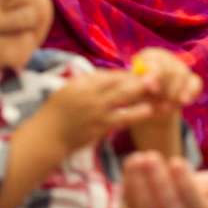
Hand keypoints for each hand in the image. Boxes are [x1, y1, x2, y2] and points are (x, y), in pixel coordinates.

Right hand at [38, 70, 154, 152]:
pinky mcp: (101, 129)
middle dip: (139, 82)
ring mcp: (97, 114)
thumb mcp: (69, 87)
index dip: (127, 74)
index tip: (139, 73)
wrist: (49, 135)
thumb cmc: (57, 108)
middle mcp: (91, 97)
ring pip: (125, 102)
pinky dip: (136, 114)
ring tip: (158, 94)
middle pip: (121, 86)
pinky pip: (122, 120)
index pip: (110, 75)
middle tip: (156, 78)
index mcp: (82, 84)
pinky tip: (147, 112)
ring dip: (143, 97)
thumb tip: (111, 74)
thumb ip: (89, 81)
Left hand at [121, 152, 207, 207]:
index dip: (187, 187)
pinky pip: (130, 206)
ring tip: (138, 157)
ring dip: (140, 183)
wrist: (172, 201)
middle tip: (151, 156)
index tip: (177, 161)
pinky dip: (129, 185)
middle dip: (159, 182)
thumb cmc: (196, 195)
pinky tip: (130, 163)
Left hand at [132, 47, 202, 115]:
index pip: (153, 58)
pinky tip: (184, 102)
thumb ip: (137, 87)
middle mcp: (166, 58)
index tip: (152, 89)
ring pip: (182, 75)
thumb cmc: (136, 96)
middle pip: (170, 67)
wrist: (150, 107)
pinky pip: (195, 83)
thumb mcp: (132, 91)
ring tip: (164, 108)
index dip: (153, 73)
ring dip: (174, 93)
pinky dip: (191, 92)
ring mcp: (180, 67)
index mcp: (148, 56)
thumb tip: (146, 85)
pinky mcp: (192, 79)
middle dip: (165, 87)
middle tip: (160, 104)